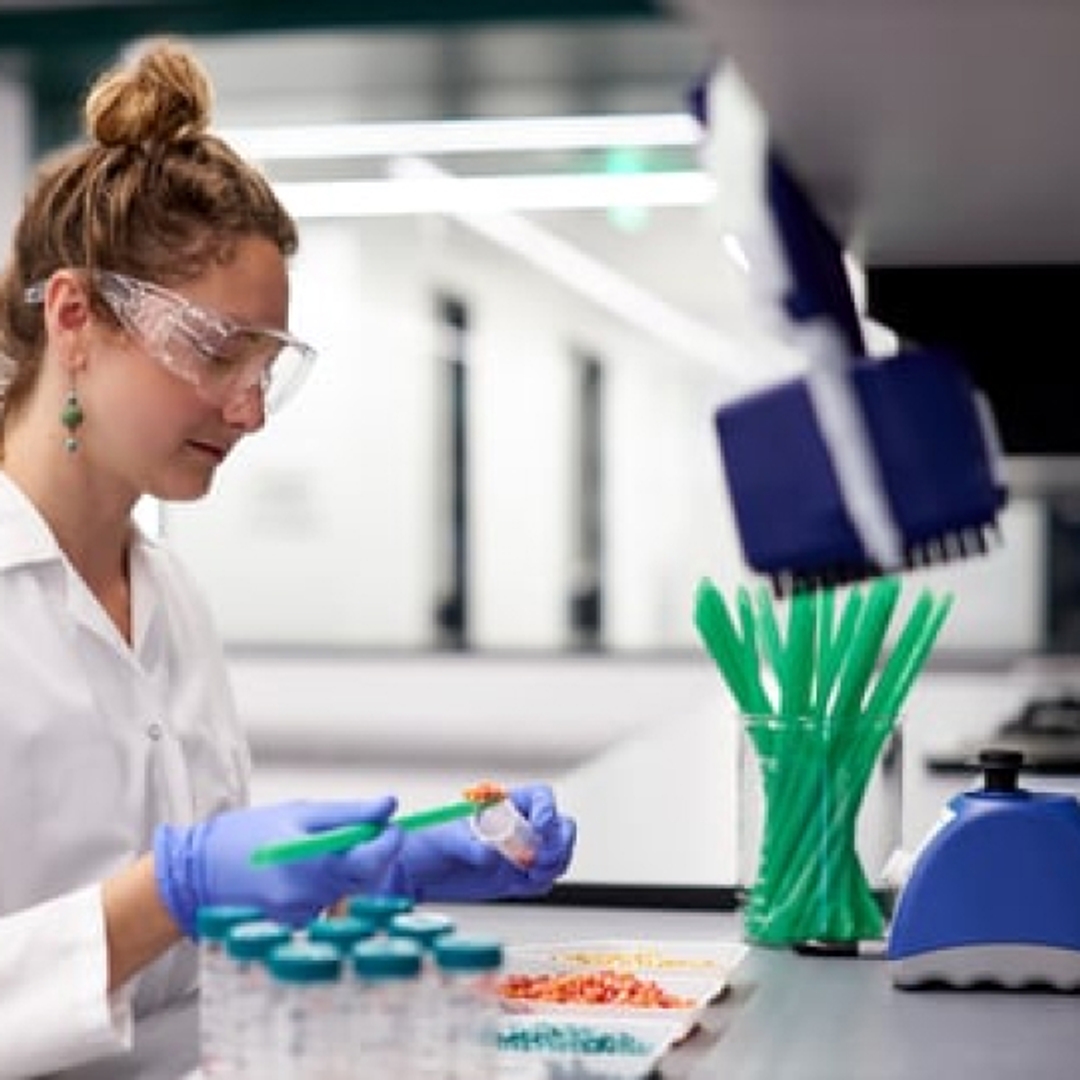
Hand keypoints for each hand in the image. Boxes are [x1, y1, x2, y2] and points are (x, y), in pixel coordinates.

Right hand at [154, 798, 403, 935]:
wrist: (195, 875)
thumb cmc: (246, 835)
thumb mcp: (299, 812)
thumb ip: (348, 813)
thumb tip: (389, 805)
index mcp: (312, 861)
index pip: (372, 860)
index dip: (390, 842)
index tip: (392, 826)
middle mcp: (309, 894)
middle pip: (363, 876)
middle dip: (368, 853)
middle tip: (355, 831)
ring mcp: (301, 915)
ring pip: (345, 889)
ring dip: (343, 869)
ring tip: (311, 851)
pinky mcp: (293, 926)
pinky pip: (325, 902)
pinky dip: (322, 886)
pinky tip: (298, 874)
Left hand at [382, 784, 575, 901]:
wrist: (414, 870)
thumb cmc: (426, 840)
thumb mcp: (445, 836)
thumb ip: (470, 844)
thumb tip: (490, 854)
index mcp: (502, 804)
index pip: (540, 797)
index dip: (547, 809)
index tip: (540, 826)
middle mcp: (516, 826)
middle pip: (559, 825)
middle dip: (558, 841)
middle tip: (539, 856)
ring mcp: (518, 852)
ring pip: (557, 852)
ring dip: (554, 862)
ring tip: (531, 872)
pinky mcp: (515, 877)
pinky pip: (543, 878)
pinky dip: (542, 881)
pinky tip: (525, 883)